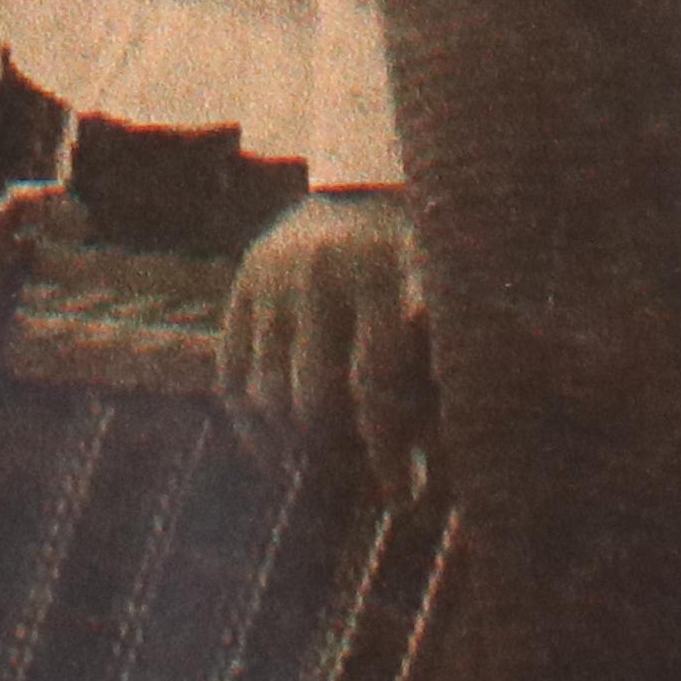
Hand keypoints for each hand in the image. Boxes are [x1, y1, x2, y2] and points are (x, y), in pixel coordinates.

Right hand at [217, 192, 434, 499]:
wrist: (367, 183)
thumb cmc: (424, 259)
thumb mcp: (447, 290)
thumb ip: (445, 358)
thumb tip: (445, 458)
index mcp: (385, 271)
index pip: (376, 386)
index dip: (388, 453)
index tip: (403, 496)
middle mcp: (322, 271)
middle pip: (315, 400)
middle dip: (341, 457)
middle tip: (363, 484)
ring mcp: (274, 278)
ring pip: (268, 398)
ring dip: (295, 451)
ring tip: (329, 471)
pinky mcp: (242, 287)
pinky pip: (233, 380)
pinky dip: (253, 431)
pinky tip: (283, 458)